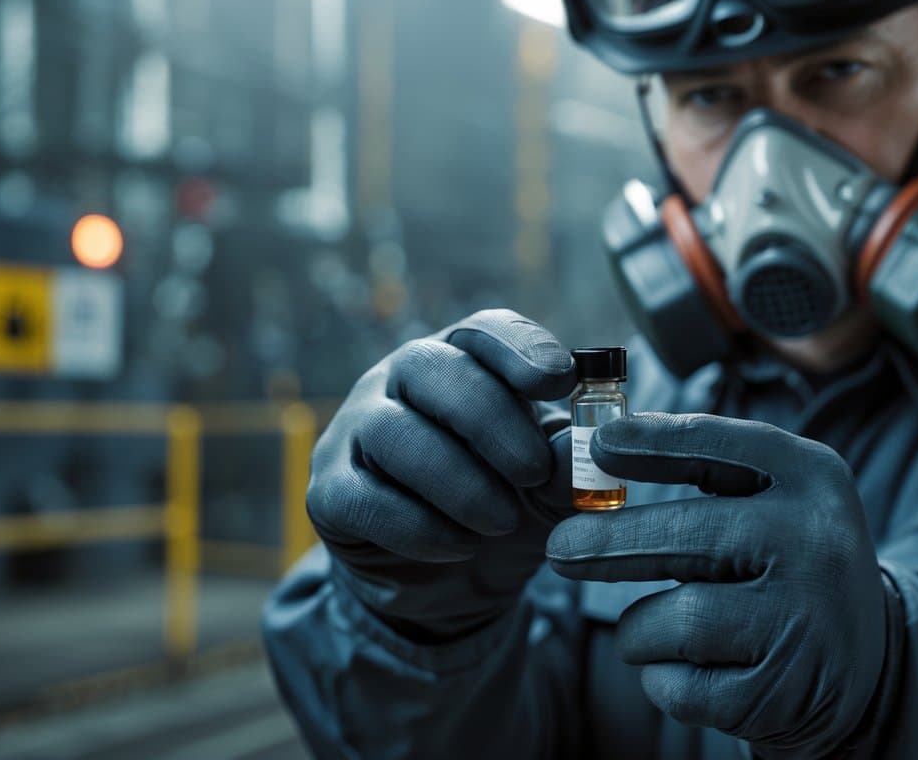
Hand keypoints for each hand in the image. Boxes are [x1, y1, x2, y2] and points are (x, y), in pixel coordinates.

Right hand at [308, 309, 579, 641]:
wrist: (451, 586)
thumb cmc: (504, 510)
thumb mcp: (547, 490)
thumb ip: (567, 465)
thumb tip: (587, 448)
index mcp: (462, 361)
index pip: (483, 331)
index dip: (521, 348)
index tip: (561, 380)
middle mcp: (400, 380)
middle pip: (433, 369)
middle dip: (491, 421)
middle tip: (533, 472)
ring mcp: (357, 430)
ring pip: (394, 433)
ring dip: (459, 482)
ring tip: (502, 522)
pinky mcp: (329, 491)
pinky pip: (364, 497)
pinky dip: (419, 526)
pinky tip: (459, 546)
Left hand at [546, 413, 887, 756]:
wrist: (863, 667)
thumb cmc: (782, 567)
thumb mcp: (772, 501)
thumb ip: (703, 471)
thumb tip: (598, 450)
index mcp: (814, 479)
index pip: (722, 446)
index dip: (653, 443)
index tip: (598, 445)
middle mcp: (818, 544)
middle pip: (686, 536)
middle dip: (608, 545)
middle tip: (559, 550)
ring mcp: (806, 621)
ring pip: (676, 620)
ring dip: (641, 630)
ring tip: (653, 631)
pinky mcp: (784, 692)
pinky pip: (681, 685)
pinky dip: (663, 679)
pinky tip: (688, 671)